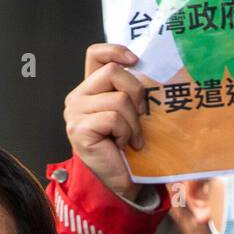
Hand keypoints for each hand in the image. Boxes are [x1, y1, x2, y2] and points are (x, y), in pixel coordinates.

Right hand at [63, 43, 147, 199]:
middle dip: (137, 92)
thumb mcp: (132, 114)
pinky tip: (124, 145)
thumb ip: (132, 92)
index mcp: (90, 89)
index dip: (115, 50)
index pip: (95, 54)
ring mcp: (75, 112)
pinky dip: (126, 132)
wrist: (121, 182)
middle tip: (142, 116)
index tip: (136, 61)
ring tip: (132, 138)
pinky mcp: (79, 128)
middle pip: (112, 72)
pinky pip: (113, 118)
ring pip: (118, 98)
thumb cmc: (129, 149)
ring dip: (134, 122)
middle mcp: (78, 97)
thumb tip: (158, 73)